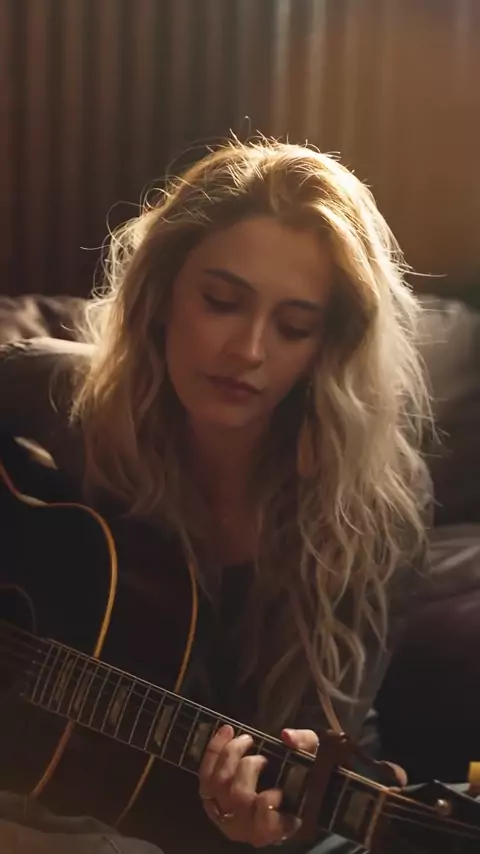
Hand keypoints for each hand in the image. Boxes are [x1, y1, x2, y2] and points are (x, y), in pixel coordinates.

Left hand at [198, 724, 318, 846]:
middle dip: (249, 767)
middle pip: (239, 796)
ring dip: (230, 754)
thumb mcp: (313, 760)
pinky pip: (205, 776)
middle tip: (263, 758)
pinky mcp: (211, 799)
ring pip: (218, 784)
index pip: (264, 819)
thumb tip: (287, 736)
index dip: (268, 800)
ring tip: (246, 740)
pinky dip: (214, 750)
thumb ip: (306, 746)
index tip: (279, 789)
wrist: (280, 796)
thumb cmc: (300, 783)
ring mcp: (225, 816)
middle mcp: (246, 827)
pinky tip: (227, 731)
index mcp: (274, 827)